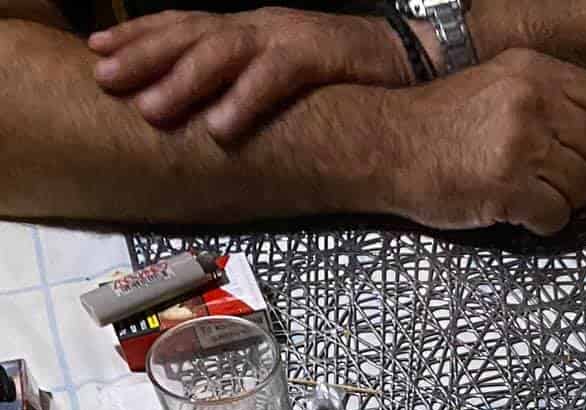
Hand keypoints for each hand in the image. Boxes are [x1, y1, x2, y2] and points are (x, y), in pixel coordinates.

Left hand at [89, 8, 413, 145]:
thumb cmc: (343, 75)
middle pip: (190, 35)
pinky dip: (245, 100)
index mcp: (247, 30)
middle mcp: (259, 26)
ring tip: (151, 109)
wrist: (408, 58)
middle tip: (105, 78)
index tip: (96, 54)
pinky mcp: (319, 57)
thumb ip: (246, 84)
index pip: (182, 26)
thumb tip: (203, 113)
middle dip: (143, 56)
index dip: (138, 39)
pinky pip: (275, 78)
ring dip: (183, 81)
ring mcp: (287, 38)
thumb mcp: (283, 72)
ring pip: (223, 53)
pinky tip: (220, 126)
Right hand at [380, 50, 585, 233]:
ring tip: (537, 196)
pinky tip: (522, 214)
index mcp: (534, 70)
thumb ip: (547, 99)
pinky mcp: (509, 186)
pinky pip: (557, 216)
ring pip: (584, 186)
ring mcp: (522, 143)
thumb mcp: (498, 86)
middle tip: (572, 188)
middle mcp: (533, 100)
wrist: (388, 144)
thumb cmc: (441, 124)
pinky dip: (545, 223)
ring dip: (568, 201)